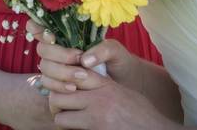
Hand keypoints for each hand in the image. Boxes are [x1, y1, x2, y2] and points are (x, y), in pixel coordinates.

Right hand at [27, 20, 138, 92]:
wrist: (125, 85)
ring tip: (82, 78)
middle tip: (78, 58)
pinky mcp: (58, 85)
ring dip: (61, 72)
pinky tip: (74, 88)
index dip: (37, 28)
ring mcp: (57, 69)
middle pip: (42, 49)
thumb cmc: (119, 62)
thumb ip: (102, 49)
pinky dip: (59, 86)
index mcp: (69, 37)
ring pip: (44, 68)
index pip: (43, 28)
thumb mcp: (116, 51)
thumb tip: (84, 60)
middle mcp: (59, 52)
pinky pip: (48, 85)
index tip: (50, 36)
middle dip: (59, 55)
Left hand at [49, 79, 179, 129]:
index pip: (71, 73)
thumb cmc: (140, 112)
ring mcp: (97, 117)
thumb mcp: (121, 92)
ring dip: (62, 121)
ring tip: (69, 122)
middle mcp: (98, 98)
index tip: (63, 88)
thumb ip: (101, 86)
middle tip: (61, 110)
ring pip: (60, 117)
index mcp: (104, 84)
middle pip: (58, 95)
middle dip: (56, 104)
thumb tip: (78, 81)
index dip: (62, 80)